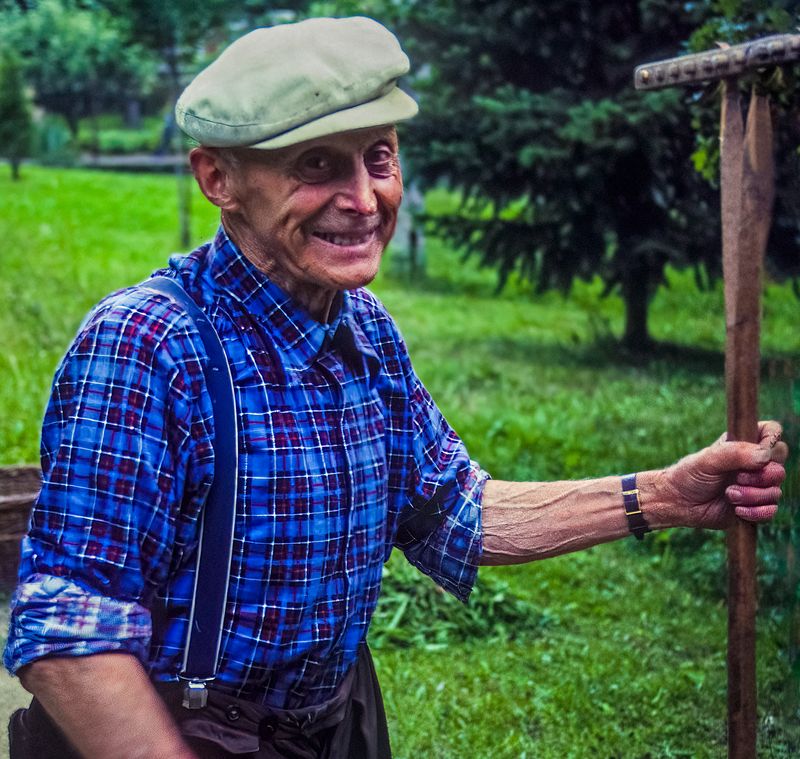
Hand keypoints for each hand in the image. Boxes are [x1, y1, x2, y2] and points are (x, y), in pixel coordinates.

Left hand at [660, 421, 787, 529]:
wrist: (678, 503)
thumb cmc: (689, 475)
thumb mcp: (707, 459)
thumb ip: (735, 453)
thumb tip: (765, 456)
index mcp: (744, 445)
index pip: (772, 432)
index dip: (772, 440)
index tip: (760, 452)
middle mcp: (754, 465)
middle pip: (780, 467)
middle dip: (761, 476)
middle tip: (737, 478)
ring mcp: (756, 487)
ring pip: (775, 491)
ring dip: (752, 495)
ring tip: (728, 495)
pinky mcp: (755, 508)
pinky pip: (771, 511)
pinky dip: (755, 512)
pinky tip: (736, 510)